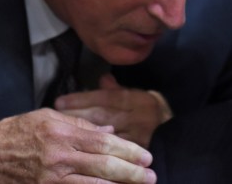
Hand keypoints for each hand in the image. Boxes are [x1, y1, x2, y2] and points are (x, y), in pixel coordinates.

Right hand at [0, 108, 155, 183]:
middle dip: (132, 172)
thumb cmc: (15, 132)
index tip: (146, 155)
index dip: (128, 150)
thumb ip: (80, 124)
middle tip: (152, 175)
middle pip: (104, 166)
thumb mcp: (47, 117)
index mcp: (62, 133)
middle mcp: (60, 157)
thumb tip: (108, 132)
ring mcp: (52, 178)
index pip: (104, 143)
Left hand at [55, 74, 171, 147]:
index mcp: (137, 99)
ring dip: (82, 135)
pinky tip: (80, 154)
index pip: (105, 98)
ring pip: (106, 136)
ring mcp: (139, 136)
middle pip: (102, 116)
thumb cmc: (151, 111)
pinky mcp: (139, 152)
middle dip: (76, 116)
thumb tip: (102, 77)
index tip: (59, 101)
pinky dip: (97, 152)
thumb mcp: (137, 95)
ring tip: (60, 135)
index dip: (81, 99)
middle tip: (54, 118)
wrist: (178, 130)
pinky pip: (114, 153)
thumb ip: (117, 89)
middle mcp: (138, 116)